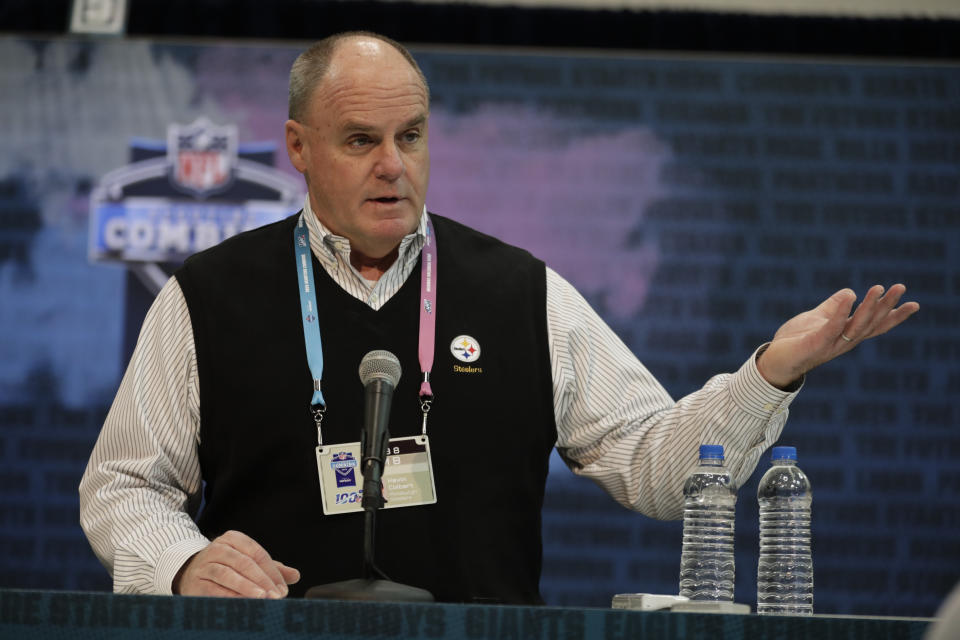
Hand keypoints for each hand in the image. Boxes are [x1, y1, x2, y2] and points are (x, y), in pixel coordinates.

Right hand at [173, 530, 300, 597]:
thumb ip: (271, 568)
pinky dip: (229, 596)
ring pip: (228, 574)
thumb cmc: (225, 567)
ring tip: (262, 598)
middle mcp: (218, 548)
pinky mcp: (196, 581)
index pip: (257, 553)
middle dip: (263, 580)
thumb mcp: (248, 562)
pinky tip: (242, 604)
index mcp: (234, 539)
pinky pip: (214, 589)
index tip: (283, 588)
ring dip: (247, 587)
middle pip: (245, 563)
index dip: (272, 572)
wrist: (189, 572)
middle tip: (276, 595)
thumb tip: (295, 575)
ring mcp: (205, 564)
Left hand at [757, 284, 918, 388]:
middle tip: (900, 287)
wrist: (774, 361)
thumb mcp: (817, 319)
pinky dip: (841, 312)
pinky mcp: (815, 345)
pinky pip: (831, 328)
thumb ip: (833, 307)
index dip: (894, 315)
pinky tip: (849, 297)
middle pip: (870, 323)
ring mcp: (831, 345)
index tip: (914, 303)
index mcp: (846, 335)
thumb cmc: (796, 341)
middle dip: (886, 306)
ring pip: (855, 326)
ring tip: (878, 288)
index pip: (875, 325)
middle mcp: (843, 342)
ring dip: (868, 307)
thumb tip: (850, 292)